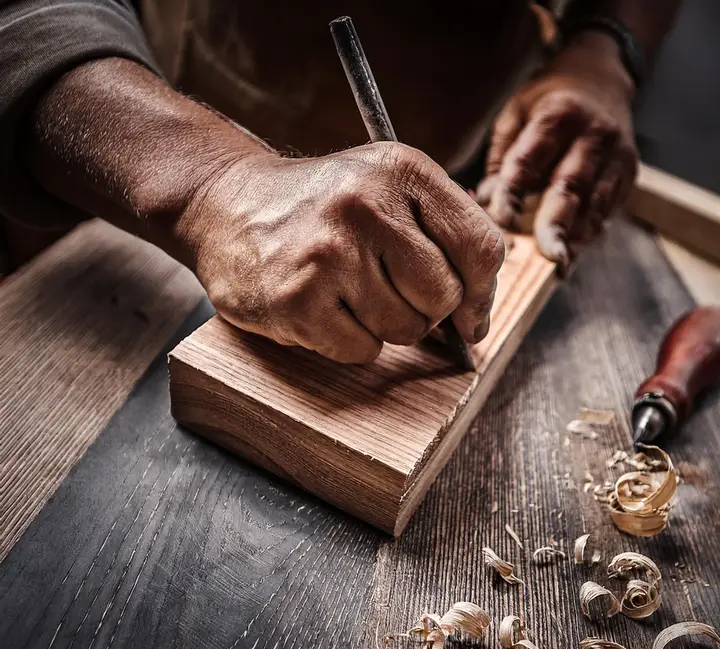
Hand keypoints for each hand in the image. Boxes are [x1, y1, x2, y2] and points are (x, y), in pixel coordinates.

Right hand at [178, 142, 504, 362]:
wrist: (228, 203)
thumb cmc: (320, 205)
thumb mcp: (385, 187)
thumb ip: (442, 235)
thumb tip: (477, 316)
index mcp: (401, 170)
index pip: (481, 247)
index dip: (482, 294)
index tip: (470, 317)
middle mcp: (366, 206)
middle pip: (444, 297)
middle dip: (425, 310)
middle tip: (388, 293)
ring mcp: (328, 255)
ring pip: (404, 329)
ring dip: (383, 326)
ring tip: (347, 293)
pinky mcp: (297, 300)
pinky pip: (361, 350)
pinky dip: (348, 342)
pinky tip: (323, 309)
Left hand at [477, 31, 638, 269]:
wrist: (602, 78)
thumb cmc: (546, 104)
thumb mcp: (515, 114)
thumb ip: (502, 158)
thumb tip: (485, 203)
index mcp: (557, 115)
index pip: (529, 161)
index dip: (512, 194)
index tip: (499, 222)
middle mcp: (593, 134)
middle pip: (571, 186)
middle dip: (556, 224)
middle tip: (546, 254)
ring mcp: (617, 155)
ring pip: (595, 204)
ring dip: (575, 237)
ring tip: (558, 265)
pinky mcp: (628, 174)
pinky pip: (607, 210)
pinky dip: (588, 234)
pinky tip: (571, 253)